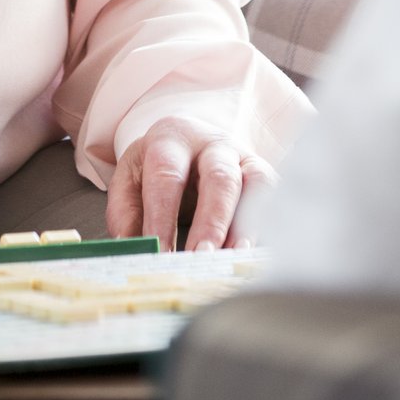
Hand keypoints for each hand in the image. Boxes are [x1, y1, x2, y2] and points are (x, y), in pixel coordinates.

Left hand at [107, 117, 273, 249]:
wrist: (190, 139)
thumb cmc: (158, 166)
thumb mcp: (130, 178)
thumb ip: (126, 214)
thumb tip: (132, 251)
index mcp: (172, 140)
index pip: (167, 177)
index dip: (163, 217)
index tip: (159, 254)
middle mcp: (213, 145)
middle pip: (219, 179)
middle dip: (212, 222)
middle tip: (202, 258)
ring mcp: (244, 158)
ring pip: (255, 186)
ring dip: (246, 226)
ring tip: (235, 259)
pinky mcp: (265, 174)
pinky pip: (273, 199)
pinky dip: (267, 226)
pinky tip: (255, 254)